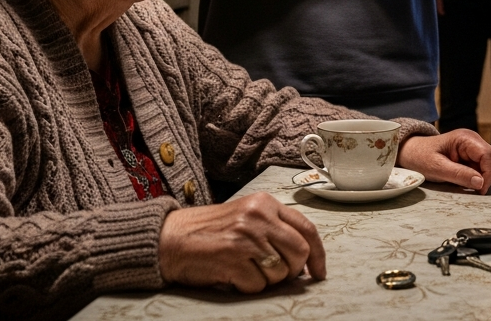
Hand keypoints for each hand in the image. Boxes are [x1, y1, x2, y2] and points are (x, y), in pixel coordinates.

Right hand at [157, 193, 325, 292]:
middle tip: (278, 275)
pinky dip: (248, 287)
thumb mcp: (246, 216)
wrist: (171, 238)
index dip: (318, 254)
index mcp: (265, 203)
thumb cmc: (209, 231)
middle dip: (294, 271)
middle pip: (299, 252)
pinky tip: (232, 275)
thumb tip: (305, 257)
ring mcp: (246, 237)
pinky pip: (258, 285)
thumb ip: (275, 228)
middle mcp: (258, 217)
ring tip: (246, 269)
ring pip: (280, 272)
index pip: (307, 228)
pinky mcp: (233, 258)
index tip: (319, 272)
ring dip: (267, 280)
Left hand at [397, 130, 490, 194]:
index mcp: (465, 138)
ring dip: (485, 177)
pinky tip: (466, 181)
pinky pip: (483, 169)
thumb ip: (459, 174)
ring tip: (467, 183)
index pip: (488, 155)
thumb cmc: (420, 157)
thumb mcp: (437, 168)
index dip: (488, 174)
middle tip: (474, 189)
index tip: (480, 189)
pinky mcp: (472, 157)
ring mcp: (473, 149)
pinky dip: (479, 177)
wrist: (411, 153)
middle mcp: (473, 141)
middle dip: (488, 176)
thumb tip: (481, 183)